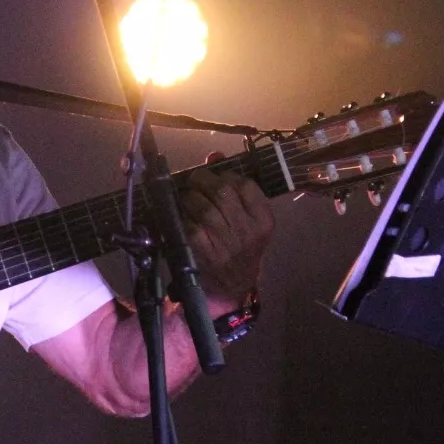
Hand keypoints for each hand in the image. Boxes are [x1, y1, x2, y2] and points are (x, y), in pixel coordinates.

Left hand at [178, 161, 273, 314]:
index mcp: (263, 220)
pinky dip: (181, 216)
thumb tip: (214, 155)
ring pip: (201, 205)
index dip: (224, 176)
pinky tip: (181, 217)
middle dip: (201, 181)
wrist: (232, 288)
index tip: (215, 180)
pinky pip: (188, 223)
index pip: (244, 184)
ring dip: (188, 197)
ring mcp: (224, 242)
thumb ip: (235, 187)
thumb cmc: (241, 248)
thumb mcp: (248, 220)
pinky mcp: (203, 251)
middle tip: (193, 184)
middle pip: (220, 191)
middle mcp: (247, 230)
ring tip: (186, 200)